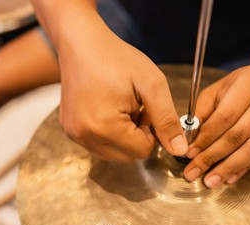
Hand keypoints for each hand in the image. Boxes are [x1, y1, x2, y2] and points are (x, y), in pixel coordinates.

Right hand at [57, 26, 187, 161]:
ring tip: (120, 107)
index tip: (144, 108)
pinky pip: (97, 145)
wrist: (82, 43)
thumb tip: (180, 150)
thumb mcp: (151, 85)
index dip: (150, 131)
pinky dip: (108, 134)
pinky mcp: (69, 130)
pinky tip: (106, 109)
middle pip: (127, 156)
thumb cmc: (116, 59)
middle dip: (136, 136)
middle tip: (133, 106)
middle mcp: (84, 136)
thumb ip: (167, 120)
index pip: (142, 152)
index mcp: (104, 127)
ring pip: (113, 154)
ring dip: (122, 137)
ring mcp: (74, 134)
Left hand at [182, 64, 249, 187]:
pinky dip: (245, 167)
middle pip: (239, 134)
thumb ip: (204, 112)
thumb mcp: (220, 89)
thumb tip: (189, 141)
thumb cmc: (245, 86)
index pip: (225, 116)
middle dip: (213, 156)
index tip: (189, 154)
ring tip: (211, 181)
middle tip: (194, 171)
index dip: (205, 138)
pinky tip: (229, 176)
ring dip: (230, 168)